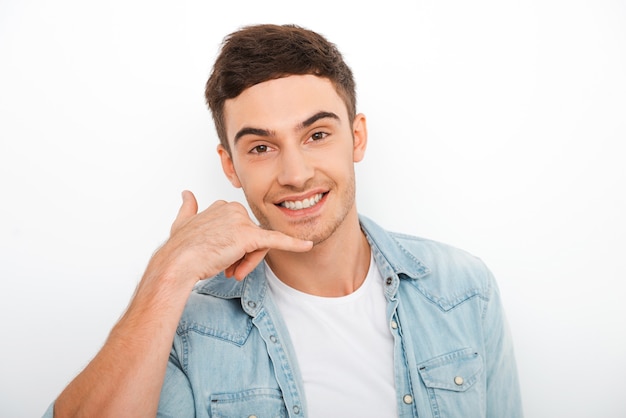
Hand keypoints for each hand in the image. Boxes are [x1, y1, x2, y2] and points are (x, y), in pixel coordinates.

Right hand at [157, 190, 312, 282]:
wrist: (177, 263)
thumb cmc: (179, 248)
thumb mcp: (182, 223)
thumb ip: (188, 208)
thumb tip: (187, 194)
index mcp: (223, 206)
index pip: (240, 229)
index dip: (233, 248)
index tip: (221, 260)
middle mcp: (233, 209)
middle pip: (252, 237)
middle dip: (242, 257)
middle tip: (228, 270)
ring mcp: (241, 222)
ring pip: (257, 245)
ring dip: (246, 263)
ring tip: (229, 272)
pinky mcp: (249, 237)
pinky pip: (276, 240)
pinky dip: (293, 244)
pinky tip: (306, 246)